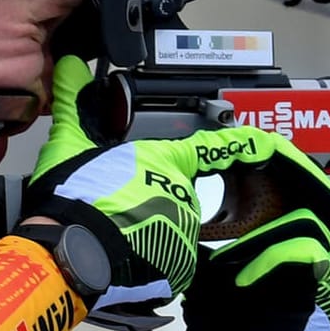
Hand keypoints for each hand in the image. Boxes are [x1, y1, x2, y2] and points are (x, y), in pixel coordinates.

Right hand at [24, 56, 329, 308]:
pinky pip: (170, 261)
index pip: (209, 147)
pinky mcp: (180, 268)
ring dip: (149, 231)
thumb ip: (74, 103)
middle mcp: (183, 196)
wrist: (72, 255)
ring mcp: (185, 234)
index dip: (237, 144)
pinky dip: (151, 260)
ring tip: (113, 234)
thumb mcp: (69, 144)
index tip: (260, 143)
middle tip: (115, 206)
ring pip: (172, 228)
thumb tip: (69, 63)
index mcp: (165, 162)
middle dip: (150, 199)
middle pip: (175, 194)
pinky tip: (123, 257)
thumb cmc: (76, 199)